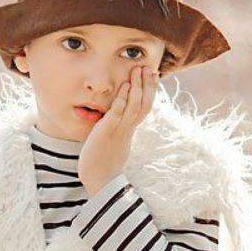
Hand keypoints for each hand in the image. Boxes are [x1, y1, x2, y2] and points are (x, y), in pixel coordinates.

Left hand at [78, 64, 157, 196]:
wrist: (99, 181)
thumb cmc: (102, 165)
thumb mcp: (112, 143)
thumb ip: (114, 131)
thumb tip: (112, 123)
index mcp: (129, 131)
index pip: (144, 108)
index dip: (149, 92)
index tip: (152, 77)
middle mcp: (128, 129)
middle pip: (144, 104)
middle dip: (148, 86)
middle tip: (149, 68)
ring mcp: (119, 130)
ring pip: (134, 106)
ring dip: (137, 87)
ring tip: (138, 70)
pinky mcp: (108, 132)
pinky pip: (118, 113)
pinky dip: (122, 98)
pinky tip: (125, 86)